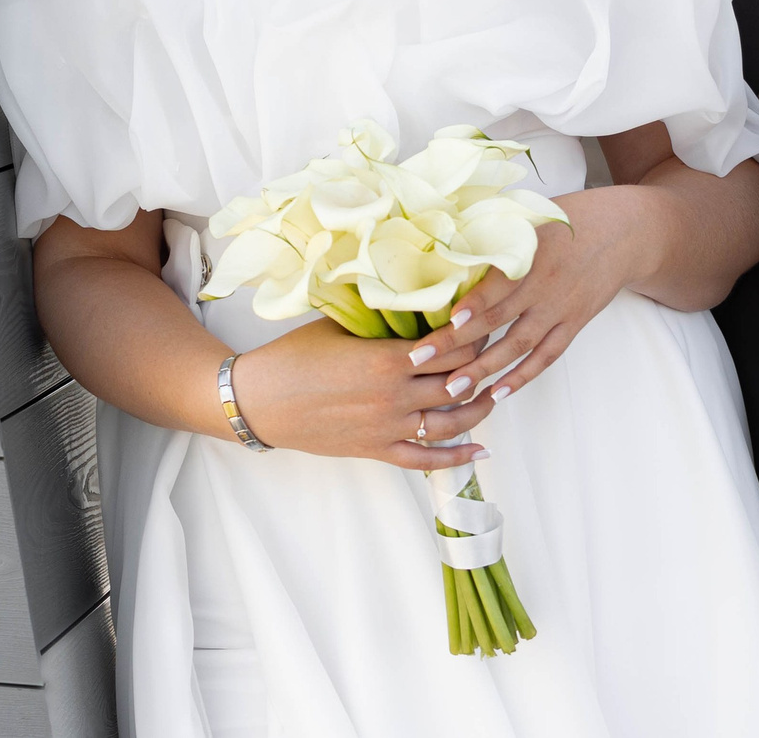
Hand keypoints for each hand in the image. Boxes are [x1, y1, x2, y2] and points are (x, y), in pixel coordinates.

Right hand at [230, 315, 497, 470]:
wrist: (260, 400)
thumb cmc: (295, 355)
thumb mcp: (340, 325)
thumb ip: (380, 318)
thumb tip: (411, 299)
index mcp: (388, 359)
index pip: (450, 346)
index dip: (475, 335)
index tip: (488, 321)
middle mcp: (395, 396)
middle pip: (458, 381)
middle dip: (483, 367)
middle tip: (498, 352)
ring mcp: (388, 427)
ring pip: (451, 422)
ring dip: (479, 409)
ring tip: (496, 395)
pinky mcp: (377, 450)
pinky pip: (425, 460)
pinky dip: (456, 458)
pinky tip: (480, 452)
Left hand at [443, 187, 657, 404]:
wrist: (626, 233)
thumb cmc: (572, 219)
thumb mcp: (534, 216)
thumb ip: (499, 234)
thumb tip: (451, 243)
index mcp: (532, 255)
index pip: (495, 286)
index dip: (471, 305)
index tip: (444, 322)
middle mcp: (545, 286)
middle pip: (497, 320)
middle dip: (457, 343)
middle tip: (421, 362)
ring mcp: (561, 309)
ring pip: (519, 345)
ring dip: (485, 369)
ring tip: (454, 388)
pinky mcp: (575, 323)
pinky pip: (547, 355)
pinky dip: (523, 375)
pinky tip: (499, 392)